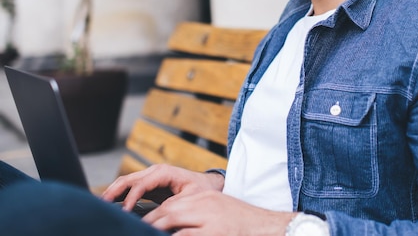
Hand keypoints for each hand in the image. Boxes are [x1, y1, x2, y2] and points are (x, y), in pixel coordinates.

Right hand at [101, 164, 224, 210]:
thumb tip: (156, 216)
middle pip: (127, 180)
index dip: (131, 198)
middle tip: (101, 206)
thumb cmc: (200, 189)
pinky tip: (110, 203)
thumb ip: (171, 205)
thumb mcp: (188, 198)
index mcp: (163, 172)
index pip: (140, 185)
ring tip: (100, 205)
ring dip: (112, 192)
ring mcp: (150, 176)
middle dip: (113, 192)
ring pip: (125, 182)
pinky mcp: (148, 184)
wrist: (207, 184)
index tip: (125, 212)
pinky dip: (118, 194)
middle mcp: (154, 171)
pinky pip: (130, 187)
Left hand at [143, 189, 294, 235]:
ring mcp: (209, 219)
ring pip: (172, 222)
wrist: (268, 227)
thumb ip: (195, 216)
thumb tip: (170, 227)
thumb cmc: (242, 224)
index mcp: (203, 198)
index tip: (139, 227)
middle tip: (135, 233)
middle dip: (149, 224)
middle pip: (167, 211)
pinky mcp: (213, 233)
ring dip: (157, 231)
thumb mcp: (217, 213)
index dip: (150, 217)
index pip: (169, 205)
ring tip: (145, 235)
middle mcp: (204, 204)